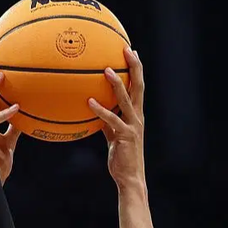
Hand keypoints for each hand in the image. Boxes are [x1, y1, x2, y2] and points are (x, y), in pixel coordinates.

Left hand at [88, 47, 144, 190]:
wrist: (129, 177)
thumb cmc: (121, 156)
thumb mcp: (113, 134)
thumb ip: (107, 121)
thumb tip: (93, 108)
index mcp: (137, 114)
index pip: (138, 86)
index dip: (136, 69)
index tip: (130, 52)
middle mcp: (138, 116)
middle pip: (138, 86)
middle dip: (134, 67)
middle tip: (126, 50)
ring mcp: (133, 125)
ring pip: (127, 99)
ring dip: (117, 84)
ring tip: (105, 70)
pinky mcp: (125, 136)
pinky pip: (112, 119)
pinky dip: (101, 110)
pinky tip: (89, 101)